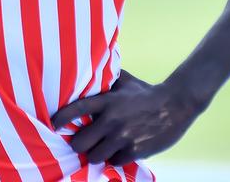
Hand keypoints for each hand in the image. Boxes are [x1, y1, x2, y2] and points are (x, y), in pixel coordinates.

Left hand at [50, 70, 200, 166]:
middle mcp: (112, 120)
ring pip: (95, 156)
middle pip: (80, 143)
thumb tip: (89, 68)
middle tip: (81, 142)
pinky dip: (114, 159)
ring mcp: (123, 137)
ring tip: (99, 148)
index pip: (75, 110)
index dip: (60, 118)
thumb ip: (106, 79)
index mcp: (107, 101)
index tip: (52, 124)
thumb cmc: (146, 92)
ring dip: (96, 154)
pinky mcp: (135, 151)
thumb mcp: (125, 81)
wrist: (176, 104)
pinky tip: (118, 151)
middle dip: (78, 144)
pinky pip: (114, 162)